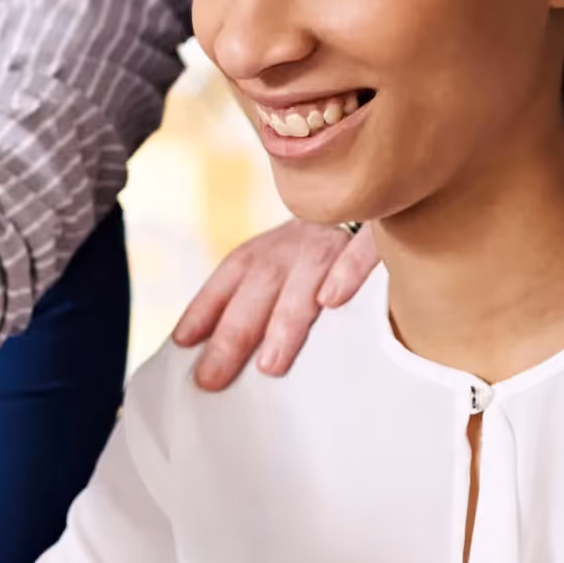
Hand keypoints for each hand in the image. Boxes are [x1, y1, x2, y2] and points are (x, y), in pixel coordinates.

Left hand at [170, 221, 378, 391]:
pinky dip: (347, 270)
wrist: (379, 185)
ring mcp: (338, 234)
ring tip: (269, 364)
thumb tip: (226, 355)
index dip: (204, 308)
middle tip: (212, 377)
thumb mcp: (291, 263)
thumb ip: (262, 299)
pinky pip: (364, 246)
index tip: (181, 343)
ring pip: (305, 273)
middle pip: (260, 283)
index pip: (230, 276)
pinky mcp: (381, 227)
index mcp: (272, 249)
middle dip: (235, 333)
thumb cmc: (330, 249)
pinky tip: (333, 299)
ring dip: (285, 318)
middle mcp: (298, 240)